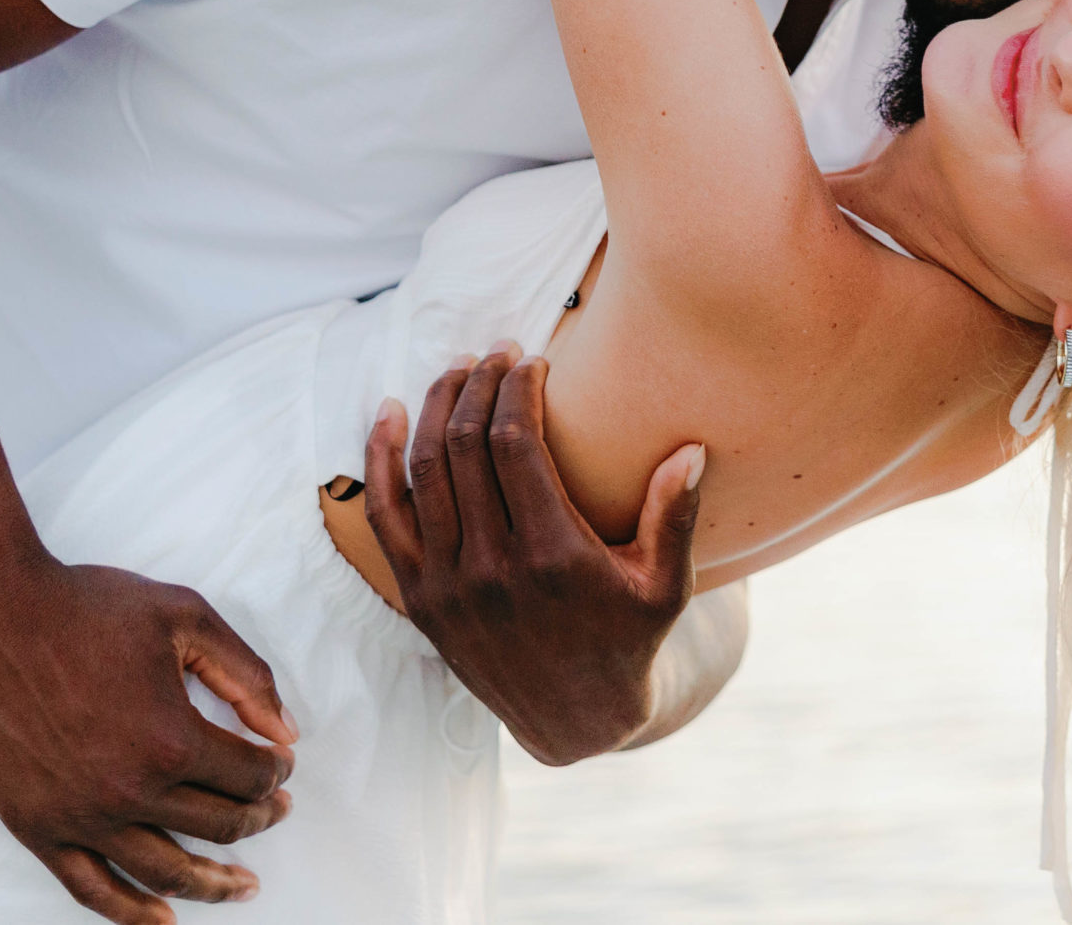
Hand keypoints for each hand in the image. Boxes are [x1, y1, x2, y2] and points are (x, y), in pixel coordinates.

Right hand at [0, 556, 300, 924]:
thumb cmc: (85, 606)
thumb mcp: (184, 617)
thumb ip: (246, 675)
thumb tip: (287, 731)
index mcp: (172, 738)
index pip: (248, 776)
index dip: (275, 772)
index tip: (281, 765)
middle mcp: (131, 789)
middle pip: (218, 826)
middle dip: (258, 818)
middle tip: (275, 810)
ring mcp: (81, 816)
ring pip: (165, 873)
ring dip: (213, 883)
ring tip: (241, 886)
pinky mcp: (36, 827)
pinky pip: (91, 889)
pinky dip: (132, 912)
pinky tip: (163, 917)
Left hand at [362, 344, 705, 765]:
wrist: (575, 720)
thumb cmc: (629, 641)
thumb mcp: (666, 585)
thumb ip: (676, 515)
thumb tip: (692, 449)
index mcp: (554, 556)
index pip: (516, 444)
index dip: (518, 389)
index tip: (533, 361)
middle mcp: (493, 569)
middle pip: (467, 445)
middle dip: (481, 384)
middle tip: (498, 352)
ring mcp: (449, 585)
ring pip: (425, 470)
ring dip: (436, 407)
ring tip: (458, 370)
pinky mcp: (421, 599)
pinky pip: (386, 517)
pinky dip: (379, 459)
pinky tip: (389, 414)